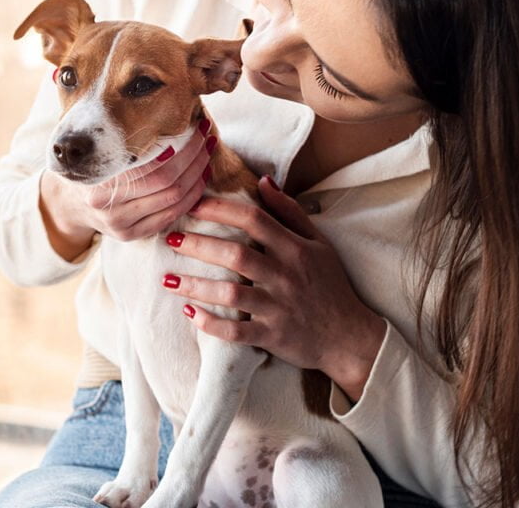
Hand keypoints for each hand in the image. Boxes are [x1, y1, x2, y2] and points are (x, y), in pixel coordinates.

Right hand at [40, 127, 212, 258]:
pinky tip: (197, 180)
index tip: (196, 127)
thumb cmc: (88, 167)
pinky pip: (171, 216)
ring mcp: (122, 227)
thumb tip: (168, 116)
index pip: (157, 167)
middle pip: (170, 184)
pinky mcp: (131, 236)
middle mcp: (111, 210)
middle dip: (195, 160)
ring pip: (175, 202)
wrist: (68, 204)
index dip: (183, 148)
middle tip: (206, 139)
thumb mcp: (97, 150)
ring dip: (197, 178)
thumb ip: (124, 140)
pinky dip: (190, 197)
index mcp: (102, 185)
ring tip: (206, 156)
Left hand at [162, 176, 386, 400]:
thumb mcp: (318, 243)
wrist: (350, 337)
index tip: (192, 204)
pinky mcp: (273, 336)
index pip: (254, 220)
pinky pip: (236, 332)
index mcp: (295, 249)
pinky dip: (211, 324)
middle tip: (171, 238)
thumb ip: (289, 212)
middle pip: (236, 255)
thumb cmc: (331, 285)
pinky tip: (189, 313)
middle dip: (199, 245)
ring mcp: (279, 308)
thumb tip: (263, 182)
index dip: (220, 210)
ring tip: (168, 279)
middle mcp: (286, 276)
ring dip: (196, 286)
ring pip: (231, 294)